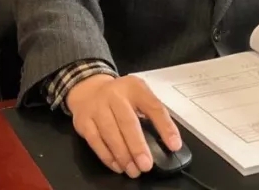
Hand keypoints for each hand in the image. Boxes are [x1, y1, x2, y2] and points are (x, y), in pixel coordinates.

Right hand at [65, 73, 181, 177]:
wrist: (88, 88)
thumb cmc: (120, 96)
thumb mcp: (138, 94)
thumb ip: (152, 112)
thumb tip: (169, 140)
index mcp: (134, 88)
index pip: (153, 106)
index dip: (165, 126)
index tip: (174, 145)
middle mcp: (114, 95)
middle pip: (127, 122)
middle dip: (138, 146)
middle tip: (147, 165)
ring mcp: (96, 107)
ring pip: (110, 134)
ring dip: (123, 156)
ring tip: (134, 170)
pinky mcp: (83, 121)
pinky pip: (96, 142)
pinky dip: (107, 157)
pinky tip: (118, 166)